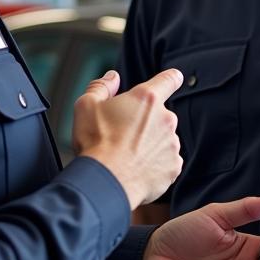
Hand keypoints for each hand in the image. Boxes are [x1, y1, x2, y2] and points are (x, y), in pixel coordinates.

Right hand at [72, 69, 182, 208]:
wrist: (106, 182)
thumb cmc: (95, 143)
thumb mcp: (86, 105)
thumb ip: (102, 86)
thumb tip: (112, 77)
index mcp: (146, 99)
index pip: (169, 79)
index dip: (170, 78)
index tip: (172, 79)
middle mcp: (166, 118)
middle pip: (160, 115)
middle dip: (145, 121)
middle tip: (122, 134)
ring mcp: (172, 144)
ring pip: (163, 139)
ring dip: (150, 143)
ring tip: (126, 155)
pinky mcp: (173, 167)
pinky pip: (166, 161)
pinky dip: (154, 164)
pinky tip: (136, 168)